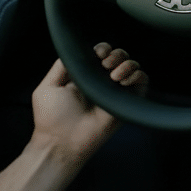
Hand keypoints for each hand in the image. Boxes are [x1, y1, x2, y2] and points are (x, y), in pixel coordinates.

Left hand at [29, 44, 146, 167]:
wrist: (63, 141)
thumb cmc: (52, 118)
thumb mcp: (48, 86)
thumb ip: (61, 66)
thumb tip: (76, 50)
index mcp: (85, 75)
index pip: (101, 53)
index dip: (103, 49)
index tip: (98, 55)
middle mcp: (102, 81)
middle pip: (119, 56)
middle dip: (116, 54)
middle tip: (105, 64)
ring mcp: (116, 91)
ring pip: (132, 66)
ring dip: (126, 64)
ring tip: (113, 75)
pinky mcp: (127, 102)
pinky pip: (142, 81)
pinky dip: (137, 75)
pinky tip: (123, 82)